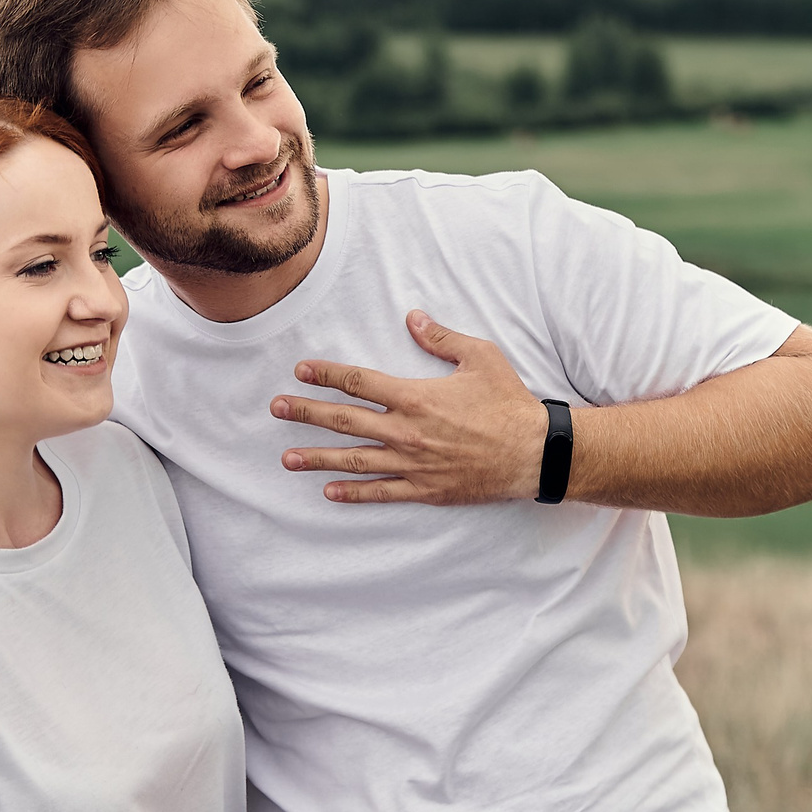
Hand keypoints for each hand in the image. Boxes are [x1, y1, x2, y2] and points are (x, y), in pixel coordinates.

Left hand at [273, 310, 551, 504]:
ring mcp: (413, 464)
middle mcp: (407, 432)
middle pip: (345, 421)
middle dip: (306, 414)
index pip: (359, 382)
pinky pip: (382, 492)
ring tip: (287, 459)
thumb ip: (442, 338)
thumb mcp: (481, 357)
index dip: (326, 374)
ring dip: (318, 459)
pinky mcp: (426, 489)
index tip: (301, 370)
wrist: (535, 453)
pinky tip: (330, 492)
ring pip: (354, 460)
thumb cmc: (509, 403)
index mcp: (416, 397)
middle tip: (276, 409)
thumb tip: (413, 318)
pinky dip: (354, 493)